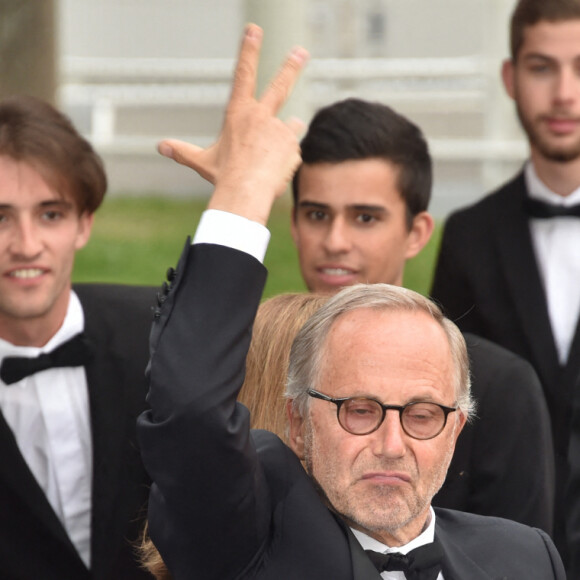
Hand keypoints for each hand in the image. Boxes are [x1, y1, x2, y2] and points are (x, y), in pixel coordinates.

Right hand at [158, 24, 308, 224]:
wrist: (245, 192)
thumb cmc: (223, 176)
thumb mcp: (202, 162)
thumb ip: (183, 152)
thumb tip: (160, 147)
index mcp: (238, 113)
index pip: (243, 74)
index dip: (249, 49)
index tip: (255, 30)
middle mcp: (261, 115)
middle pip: (280, 86)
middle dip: (291, 66)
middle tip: (301, 52)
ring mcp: (279, 129)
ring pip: (288, 129)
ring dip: (285, 136)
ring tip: (271, 155)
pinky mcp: (293, 145)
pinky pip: (292, 152)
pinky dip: (286, 161)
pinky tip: (275, 172)